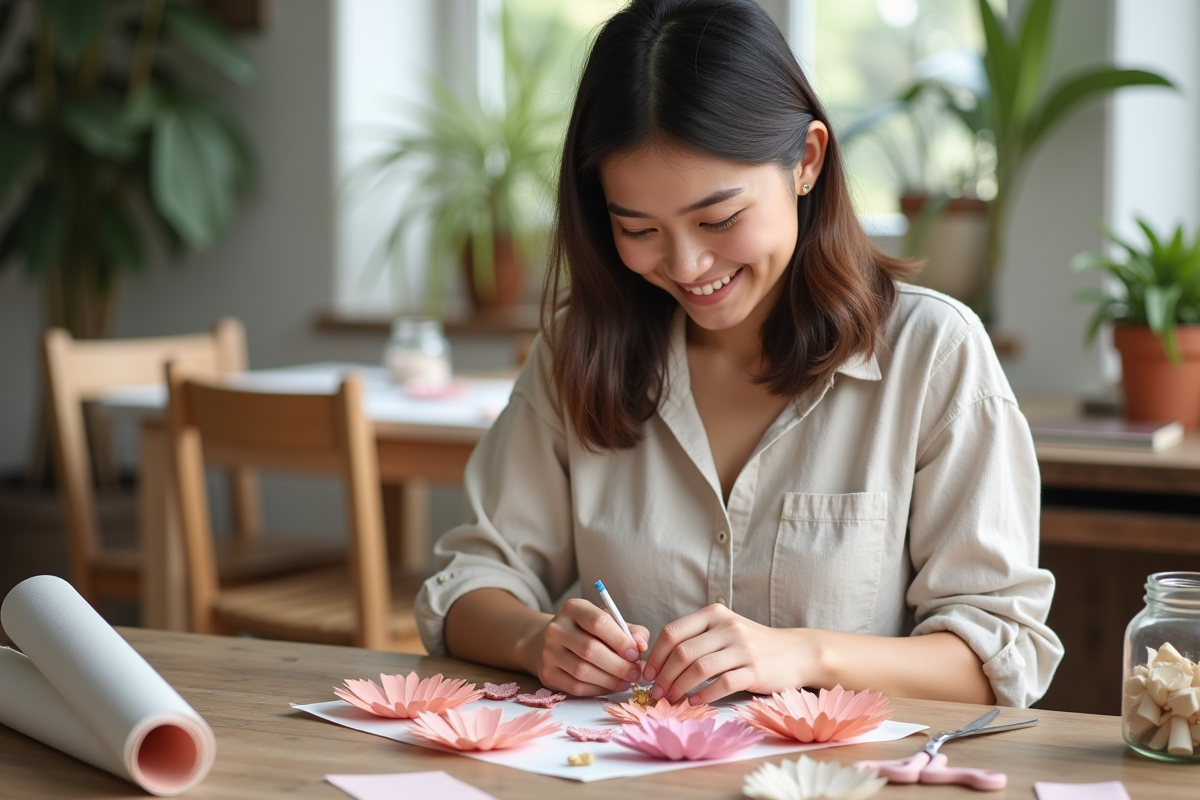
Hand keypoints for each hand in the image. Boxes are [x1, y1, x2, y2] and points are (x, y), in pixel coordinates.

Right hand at [522, 598, 648, 695]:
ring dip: (610, 680)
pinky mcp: (547, 674)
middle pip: (590, 650)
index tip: (635, 654)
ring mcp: (549, 652)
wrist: (554, 642)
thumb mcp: (609, 623)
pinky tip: (610, 686)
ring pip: (582, 671)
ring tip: (626, 681)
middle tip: (636, 673)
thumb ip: (631, 631)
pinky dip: (598, 689)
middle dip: (618, 665)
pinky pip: (576, 687)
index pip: (598, 622)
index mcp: (573, 608)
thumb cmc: (589, 632)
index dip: (620, 640)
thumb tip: (642, 646)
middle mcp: (556, 628)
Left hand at [641, 604, 810, 704]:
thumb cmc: (752, 644)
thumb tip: (658, 663)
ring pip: (699, 668)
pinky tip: (694, 702)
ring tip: (671, 699)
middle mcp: (727, 627)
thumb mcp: (724, 629)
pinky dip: (704, 695)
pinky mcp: (755, 670)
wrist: (795, 652)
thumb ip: (696, 638)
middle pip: (682, 652)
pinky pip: (722, 684)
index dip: (655, 655)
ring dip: (679, 687)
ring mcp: (742, 648)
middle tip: (656, 692)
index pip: (672, 631)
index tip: (647, 674)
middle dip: (664, 676)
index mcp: (714, 614)